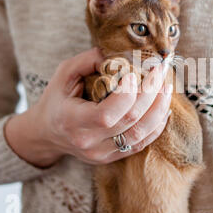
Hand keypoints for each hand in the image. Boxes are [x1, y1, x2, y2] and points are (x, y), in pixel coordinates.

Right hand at [5, 48, 171, 167]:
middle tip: (159, 72)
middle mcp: (89, 142)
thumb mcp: (63, 74)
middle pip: (130, 122)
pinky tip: (164, 108)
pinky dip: (157, 125)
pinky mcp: (112, 157)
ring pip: (141, 136)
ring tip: (166, 88)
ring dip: (159, 109)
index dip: (127, 94)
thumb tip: (120, 54)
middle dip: (151, 94)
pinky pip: (142, 144)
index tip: (135, 73)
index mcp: (72, 122)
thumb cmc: (56, 100)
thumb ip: (88, 61)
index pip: (107, 115)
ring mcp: (102, 154)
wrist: (47, 133)